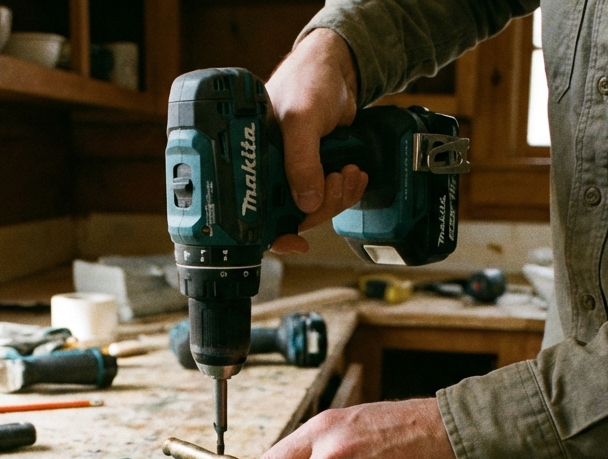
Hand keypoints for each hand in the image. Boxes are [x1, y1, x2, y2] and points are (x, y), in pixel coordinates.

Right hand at [265, 28, 369, 253]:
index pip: (255, 210)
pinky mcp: (318, 170)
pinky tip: (354, 173)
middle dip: (320, 207)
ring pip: (315, 208)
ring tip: (349, 172)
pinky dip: (347, 190)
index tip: (294, 242)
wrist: (338, 68)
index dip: (274, 232)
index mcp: (253, 161)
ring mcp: (296, 172)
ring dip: (338, 197)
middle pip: (291, 215)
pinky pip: (331, 195)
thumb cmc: (307, 81)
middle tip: (335, 182)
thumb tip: (306, 203)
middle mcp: (271, 171)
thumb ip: (301, 161)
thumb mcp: (300, 119)